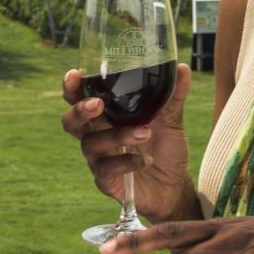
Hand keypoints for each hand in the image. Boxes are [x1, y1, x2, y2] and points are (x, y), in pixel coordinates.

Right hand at [60, 63, 194, 222]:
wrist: (174, 186)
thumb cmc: (165, 148)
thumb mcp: (172, 119)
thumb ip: (173, 95)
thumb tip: (182, 68)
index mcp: (106, 116)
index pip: (79, 99)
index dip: (72, 87)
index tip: (76, 74)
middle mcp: (97, 135)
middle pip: (71, 121)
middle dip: (79, 110)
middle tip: (98, 103)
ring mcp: (99, 159)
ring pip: (90, 144)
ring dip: (116, 136)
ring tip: (146, 132)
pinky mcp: (106, 181)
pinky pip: (106, 170)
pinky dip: (126, 162)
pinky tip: (145, 159)